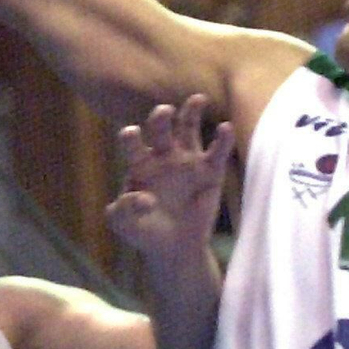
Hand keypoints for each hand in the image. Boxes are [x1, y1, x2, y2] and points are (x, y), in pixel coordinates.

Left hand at [106, 96, 233, 258]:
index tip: (130, 134)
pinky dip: (223, 139)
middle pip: (160, 128)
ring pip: (189, 128)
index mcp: (138, 163)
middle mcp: (162, 155)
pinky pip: (217, 152)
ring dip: (191, 112)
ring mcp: (187, 160)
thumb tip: (145, 199)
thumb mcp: (124, 224)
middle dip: (160, 118)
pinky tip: (225, 128)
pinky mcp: (210, 172)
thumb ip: (123, 210)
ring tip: (196, 99)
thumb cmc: (144, 232)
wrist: (174, 249)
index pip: (131, 143)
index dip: (130, 137)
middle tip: (164, 111)